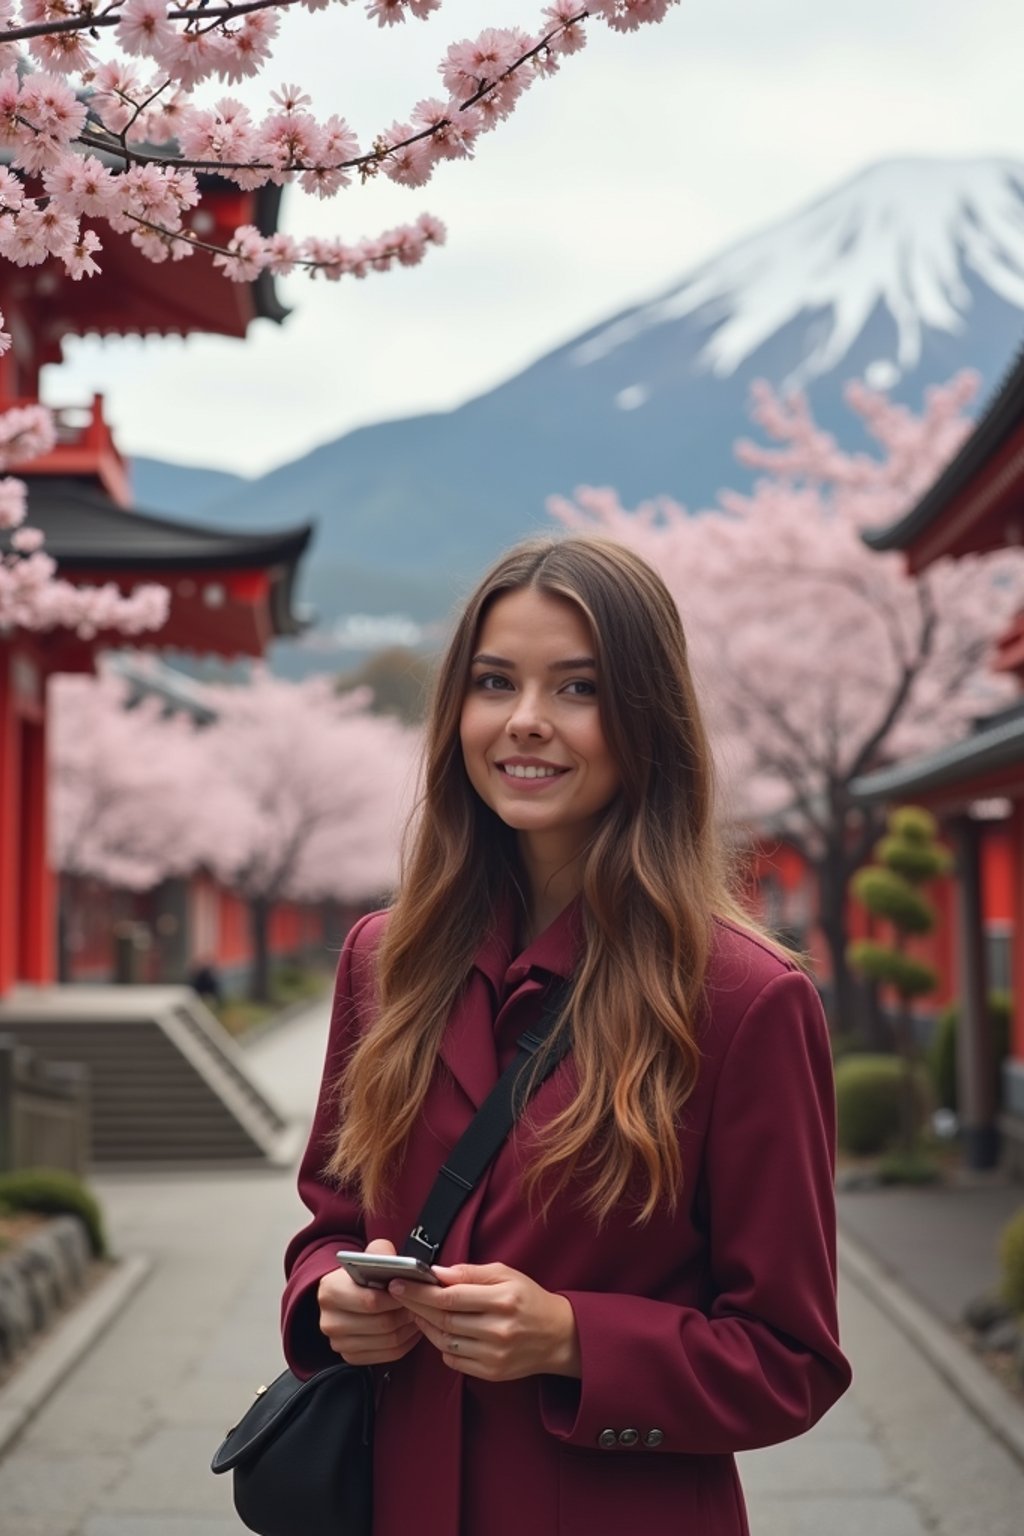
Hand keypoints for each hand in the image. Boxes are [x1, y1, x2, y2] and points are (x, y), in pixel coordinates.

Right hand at [317, 1238, 420, 1365]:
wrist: (344, 1295)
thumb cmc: (359, 1277)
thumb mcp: (366, 1257)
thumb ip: (379, 1252)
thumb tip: (392, 1259)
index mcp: (330, 1291)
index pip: (371, 1301)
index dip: (397, 1297)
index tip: (412, 1291)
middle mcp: (330, 1321)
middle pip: (382, 1324)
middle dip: (406, 1313)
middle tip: (421, 1304)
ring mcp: (339, 1343)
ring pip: (387, 1341)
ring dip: (408, 1329)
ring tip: (419, 1315)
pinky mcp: (351, 1356)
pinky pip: (387, 1355)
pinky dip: (405, 1343)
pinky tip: (411, 1329)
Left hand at [391, 1262, 580, 1381]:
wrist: (559, 1336)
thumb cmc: (529, 1299)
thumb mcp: (506, 1275)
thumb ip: (470, 1273)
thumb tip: (437, 1272)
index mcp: (502, 1300)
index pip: (450, 1296)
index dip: (420, 1291)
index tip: (400, 1283)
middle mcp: (498, 1329)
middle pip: (444, 1319)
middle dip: (416, 1305)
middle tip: (399, 1295)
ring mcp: (494, 1355)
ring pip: (445, 1341)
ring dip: (425, 1326)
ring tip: (416, 1311)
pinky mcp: (491, 1372)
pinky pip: (454, 1360)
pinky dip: (441, 1345)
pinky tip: (438, 1330)